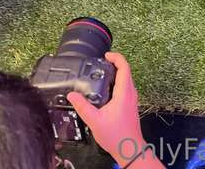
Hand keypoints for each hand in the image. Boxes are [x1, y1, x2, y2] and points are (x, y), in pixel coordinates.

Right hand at [67, 51, 143, 165]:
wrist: (130, 149)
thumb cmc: (117, 136)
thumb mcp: (95, 121)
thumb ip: (83, 107)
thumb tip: (72, 95)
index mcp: (124, 92)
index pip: (124, 67)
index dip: (116, 57)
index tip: (106, 55)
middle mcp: (131, 93)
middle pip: (126, 71)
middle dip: (115, 63)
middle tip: (102, 62)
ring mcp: (133, 99)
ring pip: (127, 79)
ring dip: (117, 73)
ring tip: (103, 74)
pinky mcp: (131, 105)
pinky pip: (126, 87)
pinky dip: (118, 82)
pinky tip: (107, 90)